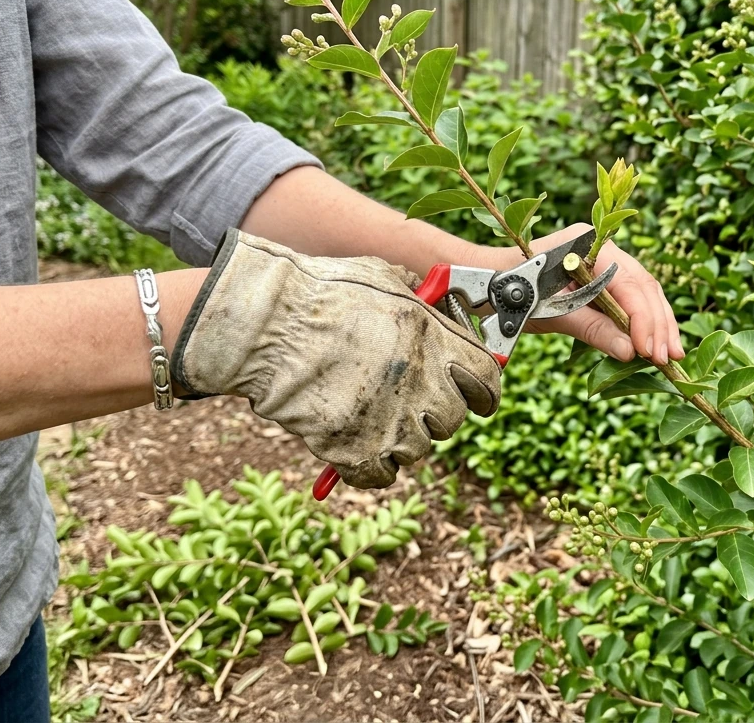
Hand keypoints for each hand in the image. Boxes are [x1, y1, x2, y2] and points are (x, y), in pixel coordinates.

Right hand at [171, 230, 500, 488]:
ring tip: (371, 413)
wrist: (265, 328)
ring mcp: (390, 422)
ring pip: (419, 449)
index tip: (477, 395)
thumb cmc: (320, 293)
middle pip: (453, 419)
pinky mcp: (356, 453)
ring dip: (401, 437)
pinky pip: (382, 475)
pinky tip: (354, 442)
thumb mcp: (382, 277)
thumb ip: (419, 297)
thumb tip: (438, 304)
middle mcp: (422, 383)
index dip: (483, 389)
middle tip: (409, 400)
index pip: (487, 380)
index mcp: (435, 339)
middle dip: (435, 412)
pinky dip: (370, 465)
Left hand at [471, 224, 684, 365]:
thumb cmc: (510, 290)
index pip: (629, 282)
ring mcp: (602, 262)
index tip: (650, 350)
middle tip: (669, 357)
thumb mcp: (550, 312)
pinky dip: (641, 323)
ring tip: (669, 354)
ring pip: (642, 293)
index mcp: (588, 243)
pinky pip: (628, 300)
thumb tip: (629, 353)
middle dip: (658, 323)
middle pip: (643, 286)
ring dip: (657, 324)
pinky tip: (652, 343)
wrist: (484, 281)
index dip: (644, 319)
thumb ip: (591, 329)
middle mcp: (600, 247)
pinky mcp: (599, 280)